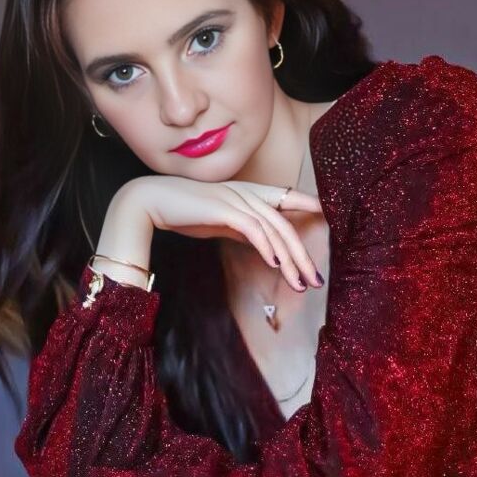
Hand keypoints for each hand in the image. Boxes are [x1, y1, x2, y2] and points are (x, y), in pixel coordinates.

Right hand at [120, 175, 323, 290]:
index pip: (283, 196)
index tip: (325, 213)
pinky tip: (276, 265)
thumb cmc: (184, 210)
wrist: (151, 201)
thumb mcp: (220, 220)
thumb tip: (262, 244)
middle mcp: (246, 193)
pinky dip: (267, 246)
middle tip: (315, 279)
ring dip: (290, 259)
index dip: (305, 202)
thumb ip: (242, 228)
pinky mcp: (223, 209)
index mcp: (246, 193)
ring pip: (273, 229)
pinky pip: (253, 228)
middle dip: (303, 253)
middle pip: (284, 223)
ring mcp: (235, 199)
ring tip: (300, 283)